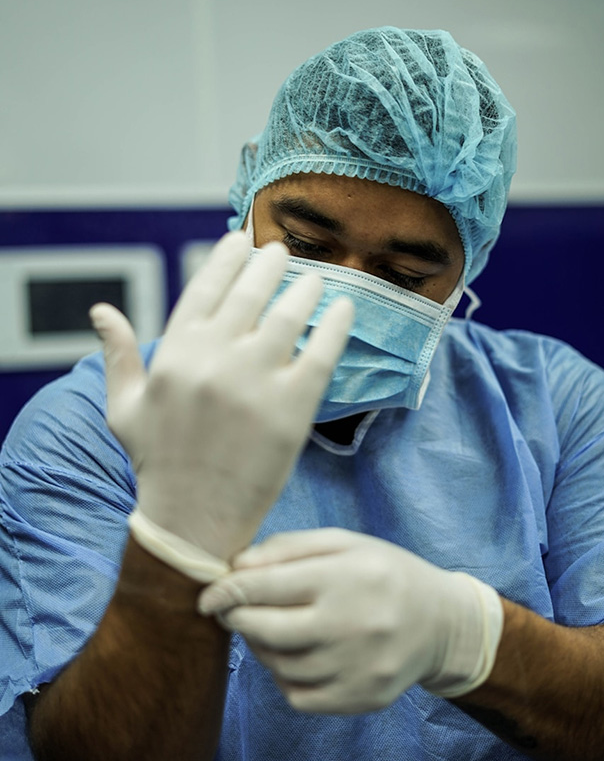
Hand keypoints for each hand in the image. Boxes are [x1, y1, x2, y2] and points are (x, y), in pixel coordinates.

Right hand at [90, 232, 352, 560]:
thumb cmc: (158, 462)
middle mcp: (214, 359)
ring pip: (289, 316)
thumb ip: (117, 355)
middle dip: (270, 264)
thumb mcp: (124, 407)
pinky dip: (335, 326)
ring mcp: (255, 382)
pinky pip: (321, 353)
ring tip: (316, 279)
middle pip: (251, 293)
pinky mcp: (291, 409)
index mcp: (174, 353)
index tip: (241, 239)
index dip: (226, 257)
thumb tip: (101, 310)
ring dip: (306, 288)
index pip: (205, 287)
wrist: (193, 520)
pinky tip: (344, 309)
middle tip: (283, 252)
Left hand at [199, 528, 503, 712]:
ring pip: (277, 665)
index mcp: (343, 577)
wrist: (441, 623)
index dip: (226, 591)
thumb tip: (235, 567)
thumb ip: (287, 548)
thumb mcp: (343, 543)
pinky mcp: (358, 699)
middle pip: (264, 630)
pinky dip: (286, 675)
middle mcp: (349, 625)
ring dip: (262, 646)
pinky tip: (299, 654)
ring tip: (275, 627)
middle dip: (237, 619)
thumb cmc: (383, 573)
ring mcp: (354, 668)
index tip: (207, 596)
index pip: (264, 586)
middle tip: (232, 611)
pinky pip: (297, 694)